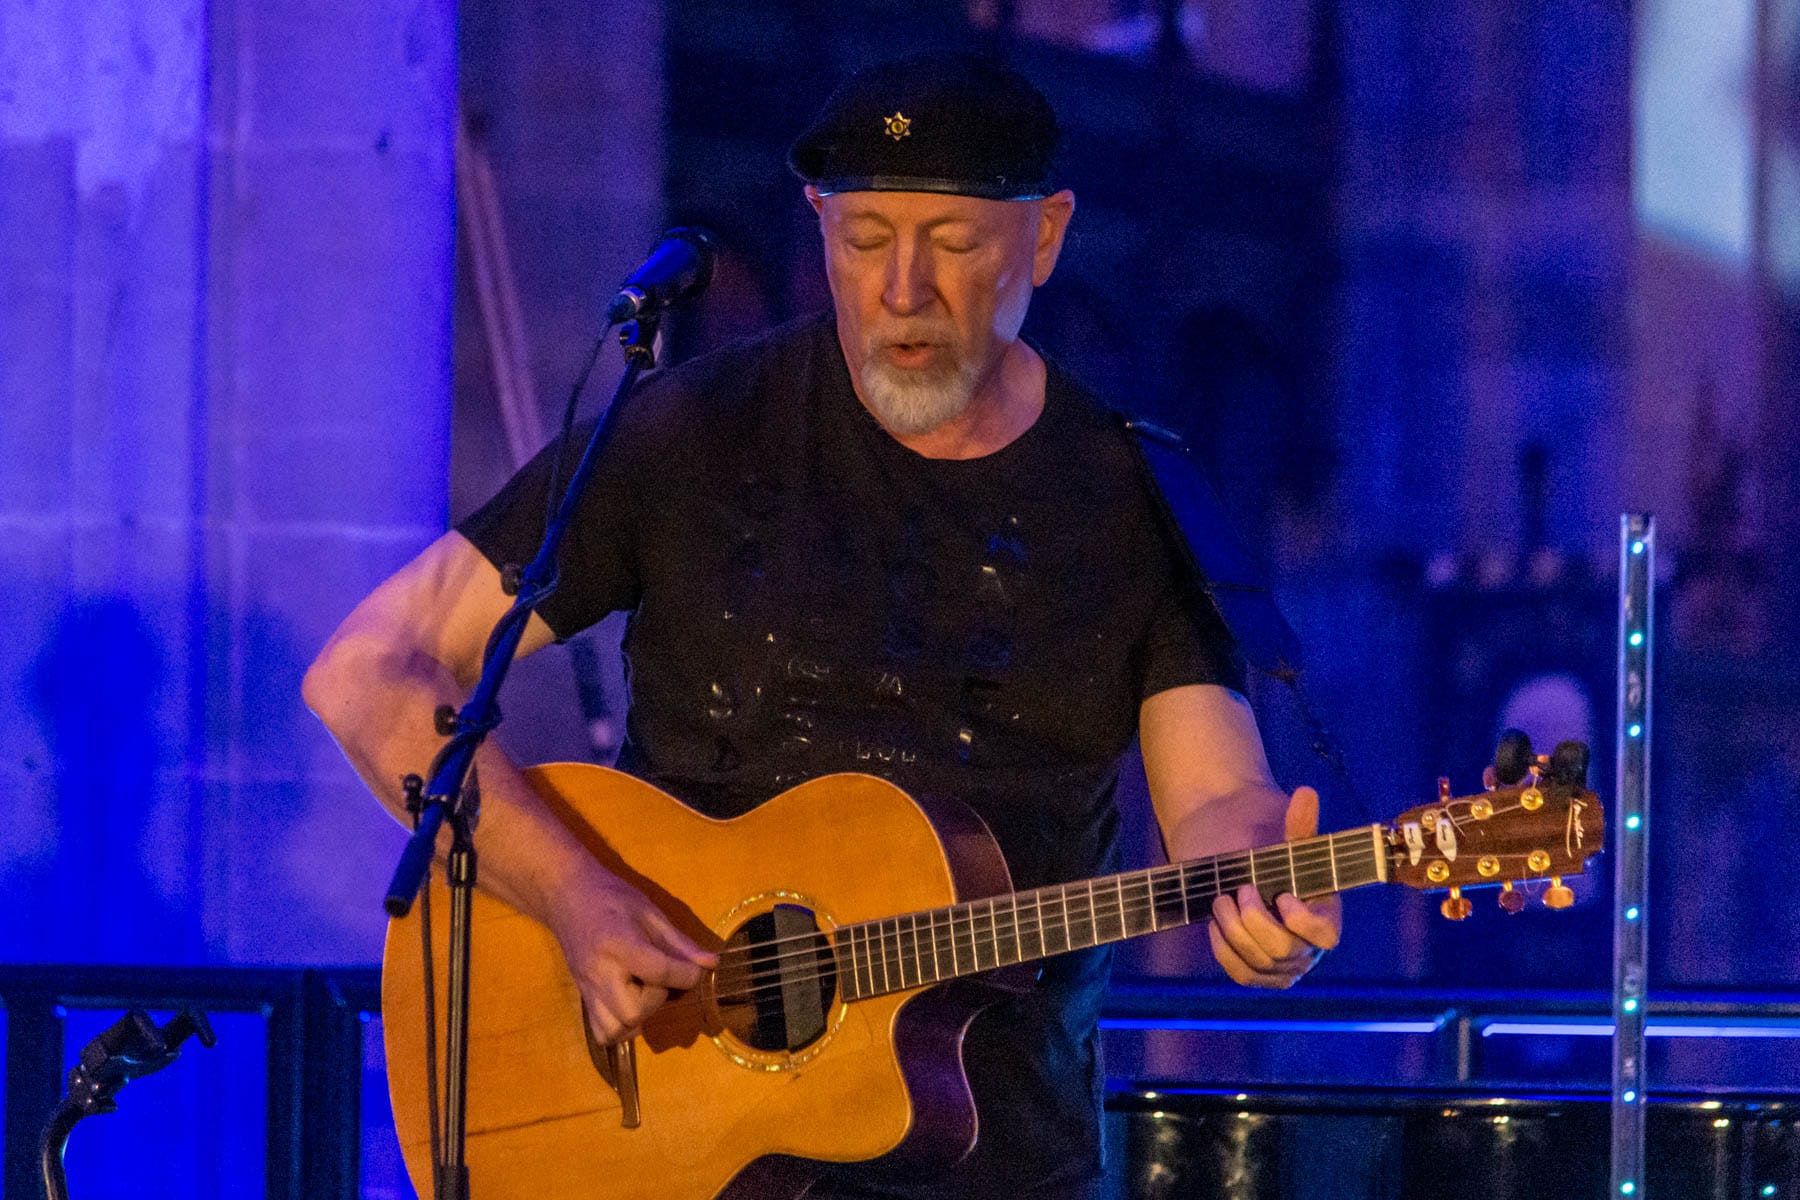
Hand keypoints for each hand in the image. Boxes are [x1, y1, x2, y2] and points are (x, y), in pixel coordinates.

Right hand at [549, 872, 717, 1043]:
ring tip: (643, 992)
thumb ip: (679, 943)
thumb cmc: (611, 897)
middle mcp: (599, 973)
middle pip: (633, 1012)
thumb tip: (711, 964)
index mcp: (619, 945)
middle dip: (656, 999)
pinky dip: (622, 1028)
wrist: (566, 895)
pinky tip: (632, 1004)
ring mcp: (587, 989)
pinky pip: (603, 1032)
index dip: (687, 975)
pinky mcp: (583, 998)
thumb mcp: (649, 912)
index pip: (659, 972)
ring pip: (616, 1030)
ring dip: (640, 1017)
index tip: (694, 969)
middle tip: (658, 978)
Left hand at [1208, 786, 1341, 987]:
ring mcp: (1281, 965)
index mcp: (1325, 917)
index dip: (1303, 921)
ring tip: (1221, 901)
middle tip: (1240, 890)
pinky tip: (1215, 926)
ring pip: (1259, 962)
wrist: (1236, 870)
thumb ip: (1299, 824)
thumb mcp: (1285, 840)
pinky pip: (1242, 975)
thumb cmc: (1268, 855)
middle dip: (1256, 919)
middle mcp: (1307, 948)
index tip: (1283, 896)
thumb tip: (1306, 793)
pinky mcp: (1256, 973)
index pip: (1326, 935)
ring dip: (1234, 930)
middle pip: (1284, 950)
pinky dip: (1225, 951)